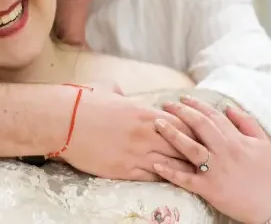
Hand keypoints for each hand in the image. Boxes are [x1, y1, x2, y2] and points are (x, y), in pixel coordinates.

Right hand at [61, 88, 195, 180]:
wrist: (62, 122)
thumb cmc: (83, 102)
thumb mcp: (106, 89)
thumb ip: (120, 92)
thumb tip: (121, 93)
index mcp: (144, 113)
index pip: (181, 123)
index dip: (193, 130)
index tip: (201, 134)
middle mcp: (145, 134)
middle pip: (182, 146)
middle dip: (195, 152)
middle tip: (207, 158)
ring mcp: (136, 154)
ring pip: (172, 165)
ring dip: (184, 169)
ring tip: (198, 174)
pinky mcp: (125, 170)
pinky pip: (153, 177)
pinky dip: (165, 178)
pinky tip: (174, 180)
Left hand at [152, 96, 270, 223]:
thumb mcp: (263, 144)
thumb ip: (246, 123)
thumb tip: (228, 106)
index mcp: (236, 140)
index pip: (212, 115)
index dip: (196, 104)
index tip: (183, 98)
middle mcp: (224, 151)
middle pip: (198, 125)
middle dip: (180, 112)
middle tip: (165, 105)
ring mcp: (216, 170)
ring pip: (189, 147)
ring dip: (171, 134)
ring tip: (156, 124)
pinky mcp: (209, 189)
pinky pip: (186, 179)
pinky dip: (170, 171)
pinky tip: (155, 163)